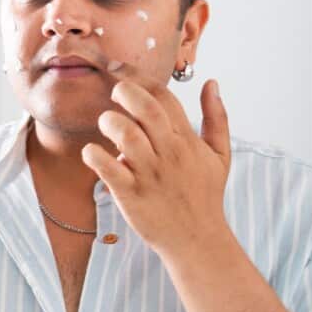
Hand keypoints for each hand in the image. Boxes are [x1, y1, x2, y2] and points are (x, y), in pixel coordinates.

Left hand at [80, 73, 231, 258]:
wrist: (198, 240)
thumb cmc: (205, 195)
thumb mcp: (220, 155)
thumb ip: (217, 117)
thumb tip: (212, 83)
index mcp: (187, 140)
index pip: (164, 97)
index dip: (140, 78)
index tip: (120, 70)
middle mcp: (169, 153)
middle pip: (146, 109)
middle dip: (124, 91)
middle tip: (113, 93)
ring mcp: (149, 174)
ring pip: (126, 134)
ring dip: (109, 122)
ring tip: (106, 124)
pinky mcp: (131, 195)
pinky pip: (108, 169)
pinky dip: (94, 156)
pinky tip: (91, 153)